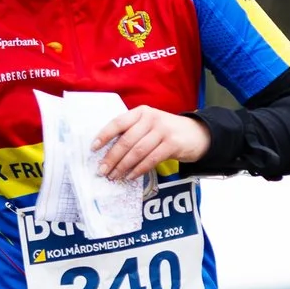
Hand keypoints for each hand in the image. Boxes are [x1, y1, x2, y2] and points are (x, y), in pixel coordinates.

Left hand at [92, 106, 209, 182]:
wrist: (196, 134)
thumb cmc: (166, 131)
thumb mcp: (149, 124)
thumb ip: (132, 132)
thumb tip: (107, 151)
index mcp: (141, 112)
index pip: (118, 122)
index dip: (104, 135)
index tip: (93, 148)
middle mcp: (151, 118)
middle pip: (126, 140)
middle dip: (112, 157)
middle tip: (102, 171)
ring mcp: (163, 131)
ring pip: (137, 151)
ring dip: (123, 166)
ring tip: (114, 176)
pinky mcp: (172, 144)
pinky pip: (151, 159)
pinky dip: (138, 170)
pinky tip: (130, 176)